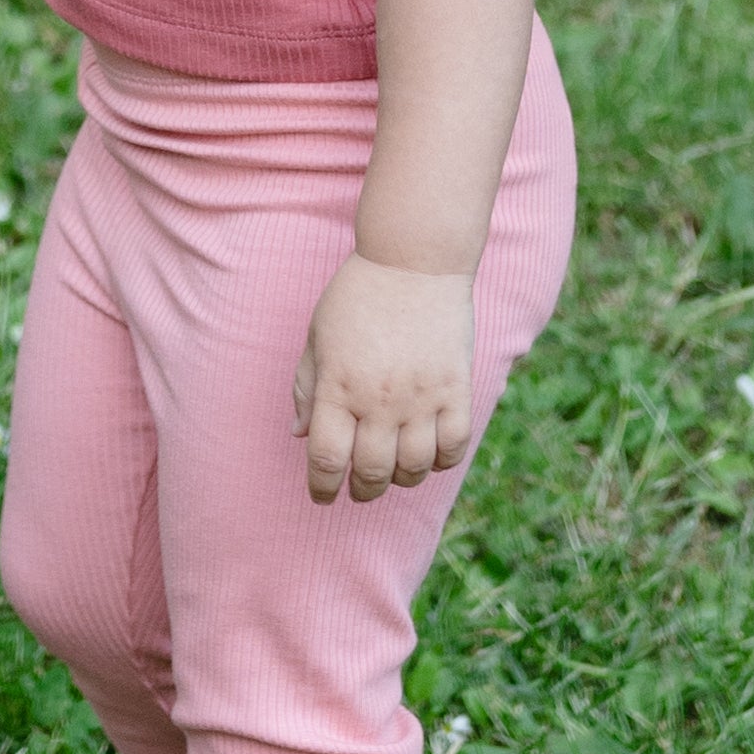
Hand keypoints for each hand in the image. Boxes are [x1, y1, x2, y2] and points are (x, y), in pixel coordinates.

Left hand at [292, 254, 476, 505]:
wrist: (414, 259)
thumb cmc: (358, 294)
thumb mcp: (318, 335)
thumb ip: (306, 386)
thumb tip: (298, 434)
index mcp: (337, 385)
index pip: (326, 458)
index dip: (322, 487)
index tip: (323, 494)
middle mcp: (378, 398)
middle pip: (371, 472)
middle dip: (362, 490)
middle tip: (360, 487)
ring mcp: (420, 396)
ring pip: (413, 467)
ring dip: (401, 479)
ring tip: (394, 469)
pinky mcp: (455, 388)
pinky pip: (453, 446)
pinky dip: (440, 460)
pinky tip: (429, 452)